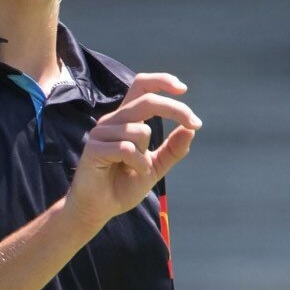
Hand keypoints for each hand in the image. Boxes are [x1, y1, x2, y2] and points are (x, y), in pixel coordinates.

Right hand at [66, 73, 201, 231]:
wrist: (99, 208)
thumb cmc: (123, 185)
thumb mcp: (156, 167)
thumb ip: (172, 150)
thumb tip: (190, 130)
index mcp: (127, 119)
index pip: (141, 86)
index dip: (161, 81)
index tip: (183, 89)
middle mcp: (113, 120)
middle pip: (147, 101)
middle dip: (175, 109)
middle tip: (195, 124)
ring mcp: (101, 133)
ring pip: (140, 130)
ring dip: (147, 155)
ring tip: (137, 169)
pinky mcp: (94, 148)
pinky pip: (126, 148)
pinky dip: (138, 163)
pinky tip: (132, 172)